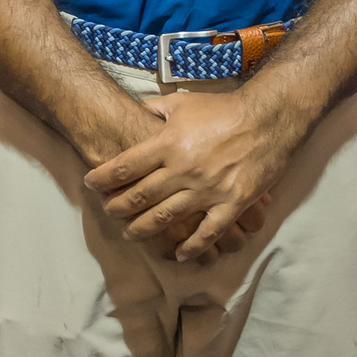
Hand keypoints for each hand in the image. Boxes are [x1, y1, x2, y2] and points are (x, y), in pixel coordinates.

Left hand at [84, 90, 298, 263]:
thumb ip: (154, 110)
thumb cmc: (222, 109)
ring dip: (144, 229)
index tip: (90, 184)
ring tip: (130, 234)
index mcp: (167, 144)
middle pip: (140, 196)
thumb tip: (133, 112)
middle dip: (118, 207)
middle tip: (107, 212)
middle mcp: (182, 170)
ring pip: (167, 217)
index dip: (103, 178)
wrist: (267, 119)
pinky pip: (209, 231)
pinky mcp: (232, 202)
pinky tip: (180, 254)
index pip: (125, 166)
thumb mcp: (181, 103)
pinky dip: (193, 245)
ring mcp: (207, 189)